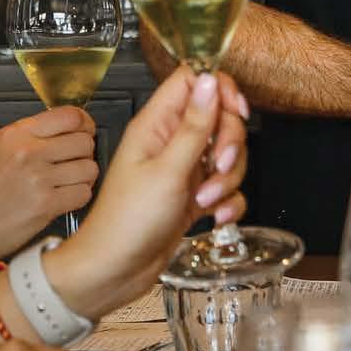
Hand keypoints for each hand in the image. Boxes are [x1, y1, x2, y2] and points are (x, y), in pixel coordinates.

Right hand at [0, 108, 98, 257]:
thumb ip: (31, 136)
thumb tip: (68, 128)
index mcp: (16, 134)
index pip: (70, 115)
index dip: (84, 124)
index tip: (84, 132)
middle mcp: (27, 152)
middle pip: (84, 141)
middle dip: (84, 154)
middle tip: (73, 164)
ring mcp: (38, 178)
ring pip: (89, 168)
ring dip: (83, 178)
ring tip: (66, 184)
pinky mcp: (46, 204)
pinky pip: (83, 194)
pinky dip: (78, 198)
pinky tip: (62, 200)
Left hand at [43, 67, 249, 318]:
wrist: (114, 270)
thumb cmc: (128, 221)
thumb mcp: (167, 170)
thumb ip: (195, 126)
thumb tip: (211, 80)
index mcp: (157, 124)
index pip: (193, 80)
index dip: (220, 89)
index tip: (236, 112)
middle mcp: (170, 141)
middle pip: (219, 118)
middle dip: (231, 144)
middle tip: (220, 167)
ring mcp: (182, 169)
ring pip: (227, 155)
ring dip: (228, 179)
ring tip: (206, 202)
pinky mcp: (193, 196)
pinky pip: (226, 187)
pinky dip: (228, 201)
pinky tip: (216, 217)